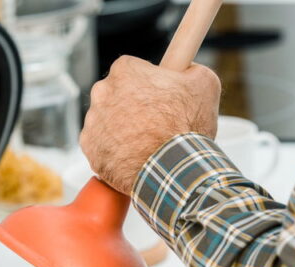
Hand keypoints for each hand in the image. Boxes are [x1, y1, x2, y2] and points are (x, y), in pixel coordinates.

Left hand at [80, 56, 220, 194]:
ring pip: (108, 122)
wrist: (172, 169)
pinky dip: (115, 152)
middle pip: (117, 95)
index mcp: (124, 71)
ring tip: (148, 143)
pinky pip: (102, 146)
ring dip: (123, 129)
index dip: (149, 84)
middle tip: (155, 123)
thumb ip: (192, 68)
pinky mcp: (90, 150)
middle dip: (132, 106)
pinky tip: (135, 156)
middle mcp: (102, 93)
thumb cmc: (186, 126)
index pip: (133, 70)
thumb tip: (188, 68)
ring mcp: (93, 123)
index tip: (161, 98)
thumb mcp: (205, 84)